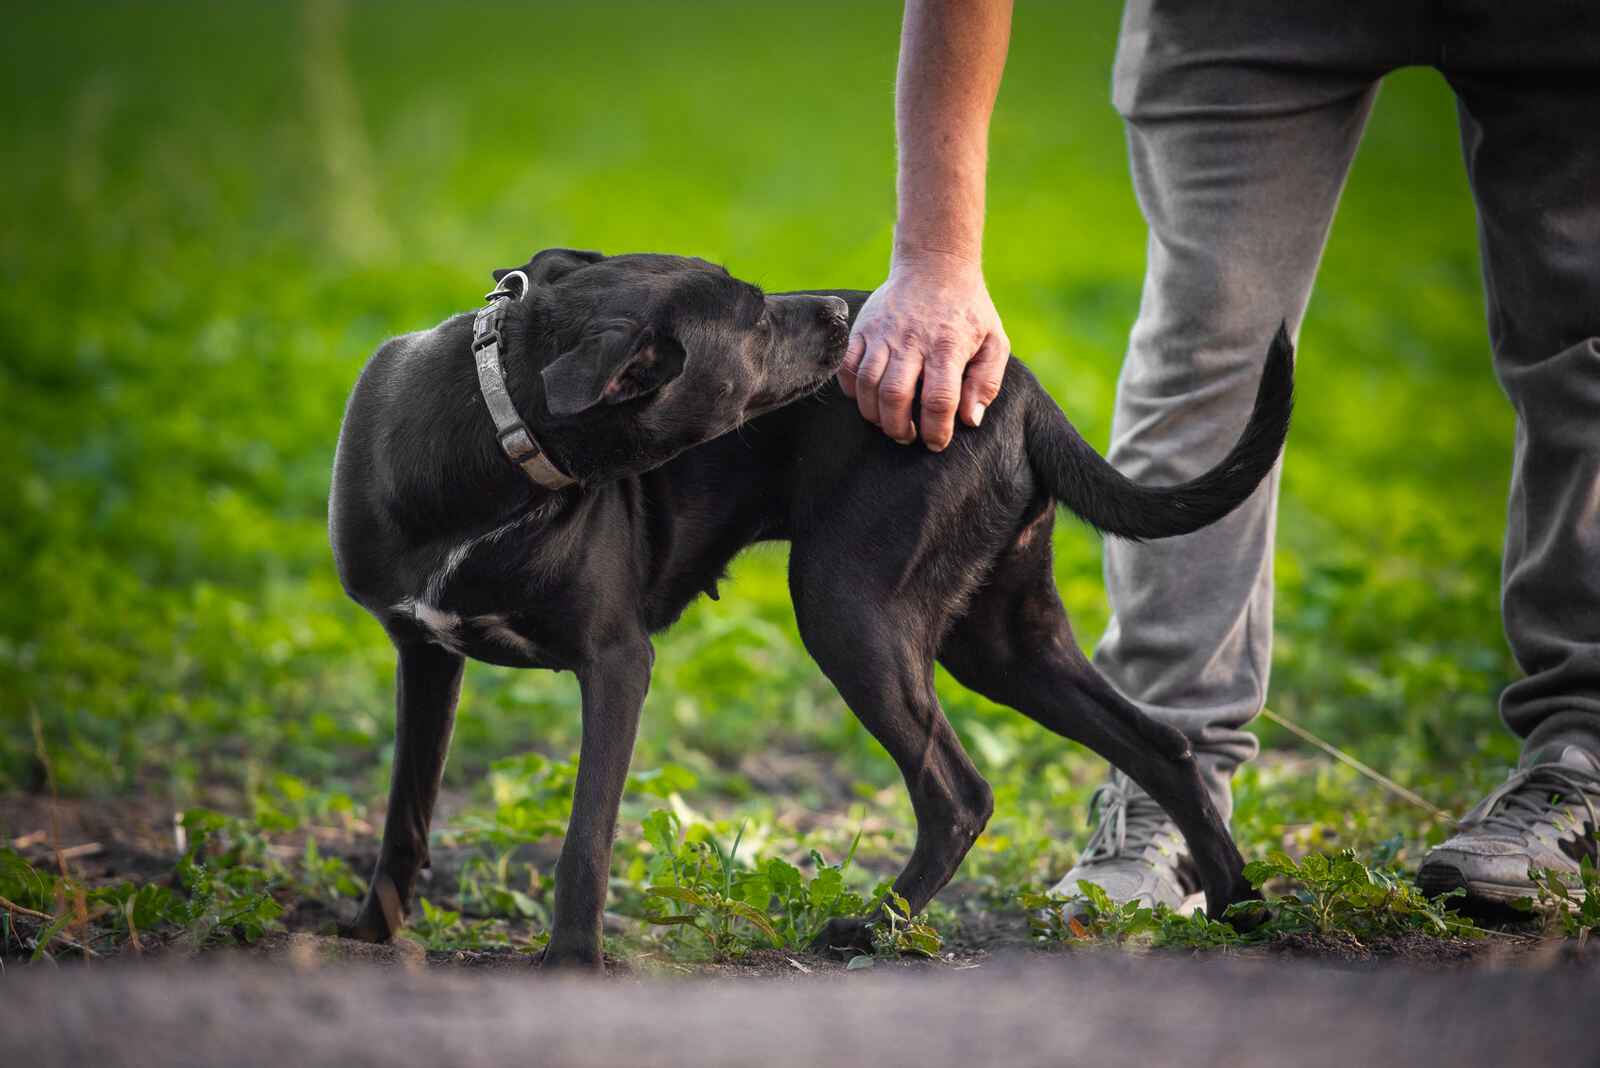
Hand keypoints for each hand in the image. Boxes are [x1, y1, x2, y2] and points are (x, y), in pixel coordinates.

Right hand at [839, 253, 1008, 450]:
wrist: (935, 265)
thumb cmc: (968, 310)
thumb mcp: (994, 342)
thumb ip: (986, 382)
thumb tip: (969, 420)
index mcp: (947, 346)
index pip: (938, 400)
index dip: (936, 430)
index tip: (937, 443)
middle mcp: (911, 340)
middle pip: (895, 396)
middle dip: (899, 428)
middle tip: (908, 436)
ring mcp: (882, 333)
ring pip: (866, 384)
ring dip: (875, 414)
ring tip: (888, 422)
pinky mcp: (862, 328)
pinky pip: (846, 367)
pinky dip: (851, 390)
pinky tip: (868, 398)